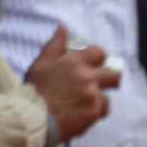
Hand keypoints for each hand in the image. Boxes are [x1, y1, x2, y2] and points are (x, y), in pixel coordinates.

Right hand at [24, 25, 110, 140]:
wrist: (33, 118)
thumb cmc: (34, 90)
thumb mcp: (41, 64)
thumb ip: (55, 45)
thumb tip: (63, 28)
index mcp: (75, 62)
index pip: (100, 52)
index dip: (99, 57)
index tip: (95, 63)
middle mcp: (87, 77)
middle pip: (114, 75)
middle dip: (109, 78)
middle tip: (99, 83)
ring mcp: (92, 96)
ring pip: (107, 95)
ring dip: (99, 98)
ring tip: (82, 102)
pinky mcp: (94, 113)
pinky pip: (102, 110)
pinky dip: (94, 112)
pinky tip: (80, 113)